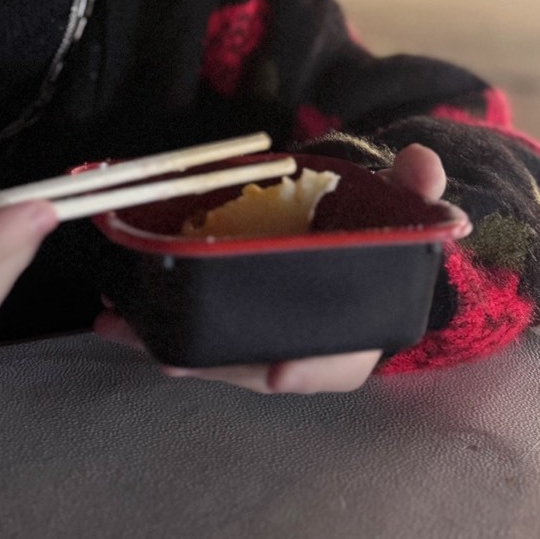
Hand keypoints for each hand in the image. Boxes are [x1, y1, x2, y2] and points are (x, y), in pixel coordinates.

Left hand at [94, 142, 468, 394]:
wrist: (352, 238)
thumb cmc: (375, 231)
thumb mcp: (400, 206)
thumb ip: (414, 188)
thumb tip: (422, 164)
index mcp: (357, 333)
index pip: (338, 363)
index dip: (312, 369)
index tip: (284, 374)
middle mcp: (306, 349)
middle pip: (260, 369)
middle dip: (215, 365)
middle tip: (173, 360)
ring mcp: (264, 341)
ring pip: (218, 356)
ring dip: (170, 344)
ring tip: (123, 329)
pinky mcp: (230, 326)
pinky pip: (195, 334)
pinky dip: (157, 328)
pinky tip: (116, 316)